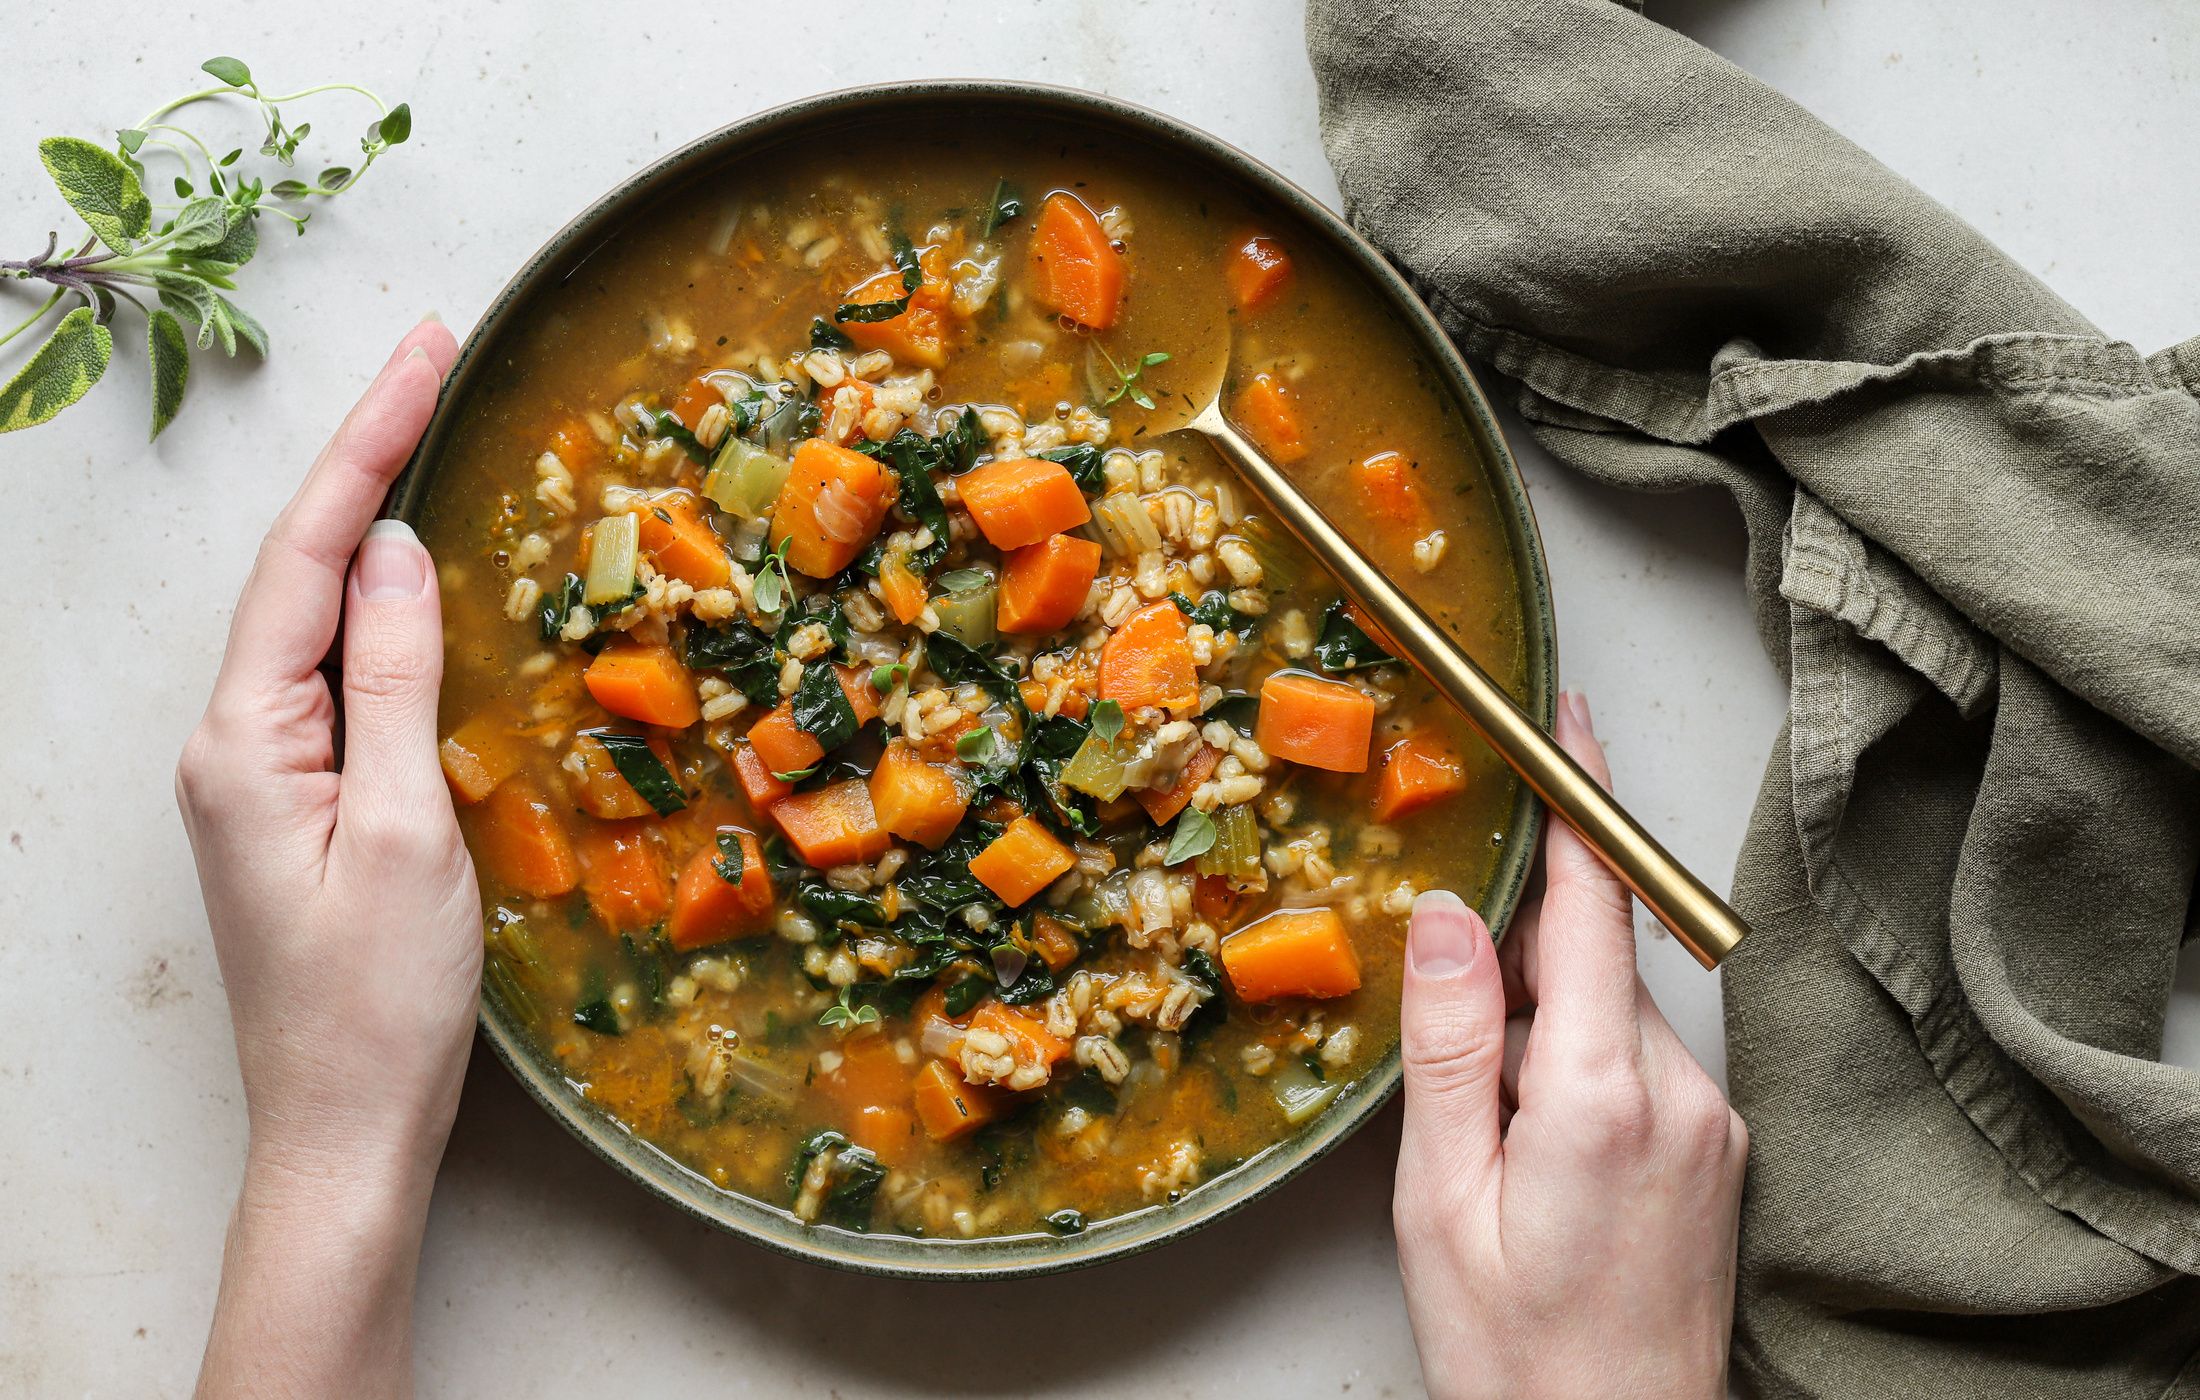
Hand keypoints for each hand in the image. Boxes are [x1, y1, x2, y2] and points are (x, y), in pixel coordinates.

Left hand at [177, 321, 470, 1396]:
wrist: (345, 1129)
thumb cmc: (379, 1000)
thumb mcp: (401, 829)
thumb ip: (389, 680)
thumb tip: (389, 549)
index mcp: (242, 738)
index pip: (306, 557)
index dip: (369, 445)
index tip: (428, 353)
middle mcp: (231, 740)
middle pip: (297, 569)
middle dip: (365, 457)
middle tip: (436, 357)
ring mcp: (258, 773)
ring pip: (315, 618)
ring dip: (369, 522)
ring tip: (429, 430)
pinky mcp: (296, 803)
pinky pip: (336, 675)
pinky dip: (379, 608)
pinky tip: (417, 574)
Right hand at [1392, 693, 1746, 1399]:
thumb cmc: (1515, 1351)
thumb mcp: (1439, 1199)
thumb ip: (1446, 1045)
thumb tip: (1449, 917)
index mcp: (1601, 1092)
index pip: (1597, 905)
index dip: (1580, 802)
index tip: (1568, 721)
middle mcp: (1681, 1089)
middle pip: (1592, 958)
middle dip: (1514, 967)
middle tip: (1451, 1065)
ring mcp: (1711, 1120)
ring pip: (1608, 1011)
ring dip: (1538, 1032)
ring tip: (1488, 1144)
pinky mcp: (1718, 1148)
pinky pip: (1635, 1061)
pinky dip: (1572, 1068)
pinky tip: (1530, 1154)